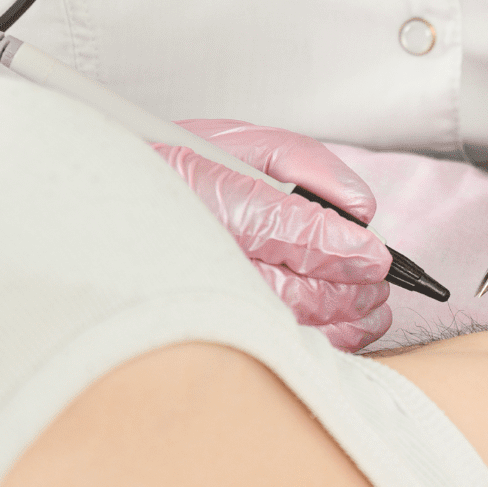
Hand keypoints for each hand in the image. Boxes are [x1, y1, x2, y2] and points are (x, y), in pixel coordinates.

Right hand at [155, 120, 391, 349]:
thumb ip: (305, 163)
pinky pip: (267, 344)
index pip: (282, 228)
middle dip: (348, 288)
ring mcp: (196, 293)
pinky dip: (315, 342)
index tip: (374, 255)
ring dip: (339, 319)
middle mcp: (195, 247)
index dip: (337, 246)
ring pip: (281, 322)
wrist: (108, 214)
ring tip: (370, 309)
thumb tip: (361, 207)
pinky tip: (343, 331)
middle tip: (379, 282)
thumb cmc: (172, 172)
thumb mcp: (235, 143)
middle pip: (290, 286)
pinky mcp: (203, 325)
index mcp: (199, 190)